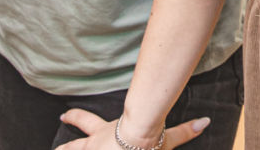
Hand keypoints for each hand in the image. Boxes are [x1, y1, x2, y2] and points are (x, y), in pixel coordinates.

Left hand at [57, 109, 210, 148]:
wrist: (134, 145)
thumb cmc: (145, 141)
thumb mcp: (165, 139)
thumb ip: (185, 132)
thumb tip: (206, 122)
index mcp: (105, 134)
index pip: (87, 122)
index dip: (75, 118)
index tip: (63, 115)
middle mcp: (94, 144)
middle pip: (74, 141)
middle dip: (64, 141)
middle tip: (53, 132)